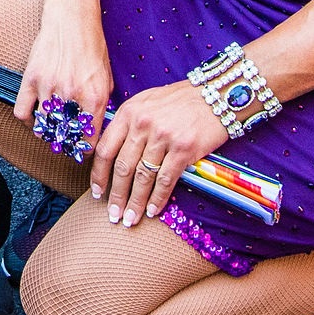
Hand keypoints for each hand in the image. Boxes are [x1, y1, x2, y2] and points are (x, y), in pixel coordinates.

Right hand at [13, 0, 113, 149]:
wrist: (72, 15)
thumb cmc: (91, 43)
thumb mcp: (107, 75)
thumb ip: (103, 102)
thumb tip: (98, 125)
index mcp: (95, 96)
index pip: (89, 138)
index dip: (85, 148)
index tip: (82, 149)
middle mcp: (72, 94)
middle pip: (64, 135)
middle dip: (65, 143)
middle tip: (65, 141)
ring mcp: (49, 87)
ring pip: (43, 125)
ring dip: (46, 131)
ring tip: (51, 129)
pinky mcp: (31, 78)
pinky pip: (22, 111)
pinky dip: (27, 120)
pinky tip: (34, 118)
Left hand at [88, 80, 228, 224]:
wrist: (216, 95)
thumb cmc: (180, 100)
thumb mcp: (146, 102)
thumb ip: (129, 123)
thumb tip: (112, 151)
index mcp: (129, 112)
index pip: (106, 149)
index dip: (98, 175)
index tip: (97, 192)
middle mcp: (142, 124)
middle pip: (122, 167)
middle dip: (116, 196)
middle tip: (113, 215)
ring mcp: (163, 137)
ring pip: (142, 177)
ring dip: (135, 202)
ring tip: (130, 219)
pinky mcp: (184, 149)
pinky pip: (165, 180)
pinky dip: (157, 199)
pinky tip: (152, 211)